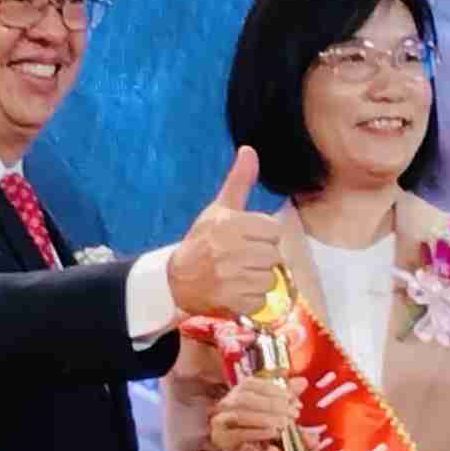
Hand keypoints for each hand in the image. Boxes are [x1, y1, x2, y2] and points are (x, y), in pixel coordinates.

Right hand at [168, 146, 280, 317]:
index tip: (246, 239)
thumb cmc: (201, 241)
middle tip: (241, 259)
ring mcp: (232, 277)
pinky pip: (260, 300)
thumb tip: (249, 150)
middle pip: (274, 255)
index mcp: (230, 224)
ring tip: (239, 275)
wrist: (175, 280)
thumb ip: (239, 181)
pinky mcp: (233, 301)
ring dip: (257, 279)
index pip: (273, 230)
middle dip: (261, 258)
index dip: (263, 236)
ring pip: (270, 278)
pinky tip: (235, 291)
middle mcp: (231, 250)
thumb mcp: (218, 209)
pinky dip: (251, 299)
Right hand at [209, 376, 304, 450]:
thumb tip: (302, 382)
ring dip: (266, 418)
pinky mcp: (223, 437)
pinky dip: (258, 432)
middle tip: (292, 413)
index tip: (291, 398)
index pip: (252, 384)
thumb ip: (286, 395)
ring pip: (241, 415)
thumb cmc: (259, 423)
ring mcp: (222, 420)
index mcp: (239, 390)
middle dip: (272, 405)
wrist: (241, 447)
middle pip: (246, 398)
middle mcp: (227, 402)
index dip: (273, 389)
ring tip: (285, 423)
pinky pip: (240, 433)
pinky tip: (273, 432)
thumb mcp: (274, 408)